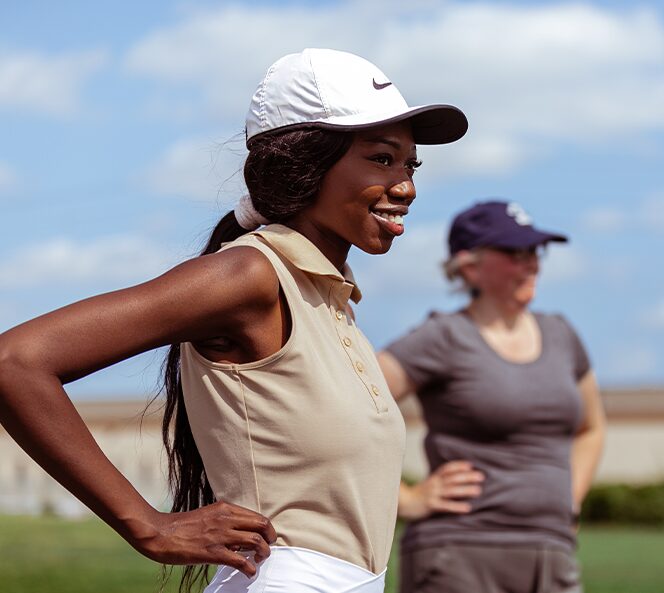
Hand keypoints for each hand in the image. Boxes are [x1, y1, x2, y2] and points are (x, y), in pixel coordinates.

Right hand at [130, 501, 276, 576]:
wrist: (159, 533)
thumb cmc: (181, 526)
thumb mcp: (207, 515)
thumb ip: (224, 521)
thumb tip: (240, 536)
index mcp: (224, 508)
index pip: (256, 515)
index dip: (266, 528)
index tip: (266, 537)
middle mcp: (225, 519)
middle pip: (261, 525)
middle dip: (270, 537)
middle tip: (268, 547)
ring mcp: (220, 535)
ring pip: (255, 541)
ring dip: (263, 552)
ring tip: (260, 559)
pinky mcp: (212, 552)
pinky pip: (240, 560)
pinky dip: (250, 568)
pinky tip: (249, 572)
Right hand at [399, 460, 483, 520]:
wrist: (402, 504)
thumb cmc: (418, 496)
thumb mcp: (428, 485)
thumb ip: (439, 482)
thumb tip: (454, 481)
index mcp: (433, 478)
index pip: (447, 468)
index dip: (458, 465)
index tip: (470, 464)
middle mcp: (434, 484)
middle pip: (452, 478)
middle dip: (467, 476)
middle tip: (481, 476)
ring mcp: (432, 494)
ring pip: (451, 490)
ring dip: (466, 490)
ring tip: (478, 490)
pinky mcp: (431, 505)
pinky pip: (446, 506)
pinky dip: (457, 506)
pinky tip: (468, 508)